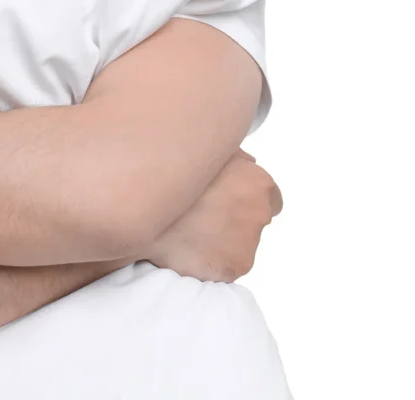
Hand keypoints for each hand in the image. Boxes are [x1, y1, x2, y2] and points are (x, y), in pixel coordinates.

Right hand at [140, 148, 282, 281]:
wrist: (144, 207)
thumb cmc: (174, 170)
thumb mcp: (207, 147)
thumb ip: (236, 156)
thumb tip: (252, 162)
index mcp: (258, 183)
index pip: (271, 196)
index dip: (248, 196)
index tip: (228, 197)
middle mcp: (259, 213)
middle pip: (255, 219)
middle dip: (235, 216)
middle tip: (205, 213)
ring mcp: (248, 244)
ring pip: (239, 242)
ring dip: (222, 237)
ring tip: (189, 228)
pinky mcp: (234, 267)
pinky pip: (225, 262)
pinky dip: (210, 257)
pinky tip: (188, 244)